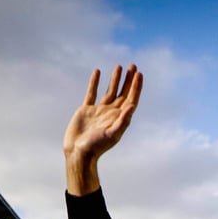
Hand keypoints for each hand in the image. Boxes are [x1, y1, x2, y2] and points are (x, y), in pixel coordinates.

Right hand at [63, 65, 142, 194]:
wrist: (78, 152)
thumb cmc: (96, 147)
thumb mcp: (112, 134)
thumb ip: (123, 121)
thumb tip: (132, 106)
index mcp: (119, 119)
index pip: (131, 99)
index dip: (136, 87)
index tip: (139, 74)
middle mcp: (111, 113)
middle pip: (123, 93)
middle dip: (129, 80)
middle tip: (133, 66)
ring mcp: (99, 111)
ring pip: (109, 91)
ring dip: (115, 79)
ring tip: (119, 67)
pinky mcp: (86, 110)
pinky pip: (92, 93)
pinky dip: (94, 82)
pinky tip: (97, 72)